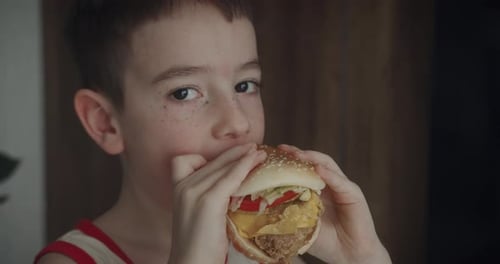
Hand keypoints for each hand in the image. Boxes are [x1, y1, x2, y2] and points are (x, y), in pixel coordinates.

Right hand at [168, 143, 266, 263]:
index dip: (206, 159)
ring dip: (243, 157)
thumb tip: (231, 190)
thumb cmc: (198, 246)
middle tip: (252, 148)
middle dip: (233, 154)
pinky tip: (255, 161)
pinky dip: (244, 166)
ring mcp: (193, 192)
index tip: (225, 163)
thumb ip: (207, 198)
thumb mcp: (198, 215)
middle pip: (211, 162)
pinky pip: (230, 177)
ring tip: (259, 153)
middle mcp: (183, 187)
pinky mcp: (208, 201)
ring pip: (222, 167)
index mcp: (177, 190)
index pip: (187, 160)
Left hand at [278, 145, 390, 263]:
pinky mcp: (353, 194)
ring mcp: (342, 186)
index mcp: (316, 189)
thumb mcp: (300, 224)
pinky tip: (318, 169)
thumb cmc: (325, 242)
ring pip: (327, 165)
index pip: (301, 169)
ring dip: (312, 158)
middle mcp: (329, 183)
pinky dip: (329, 174)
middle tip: (282, 149)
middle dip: (298, 153)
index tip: (271, 154)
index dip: (288, 161)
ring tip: (297, 154)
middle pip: (313, 161)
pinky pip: (340, 181)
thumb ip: (287, 211)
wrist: (349, 255)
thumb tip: (259, 206)